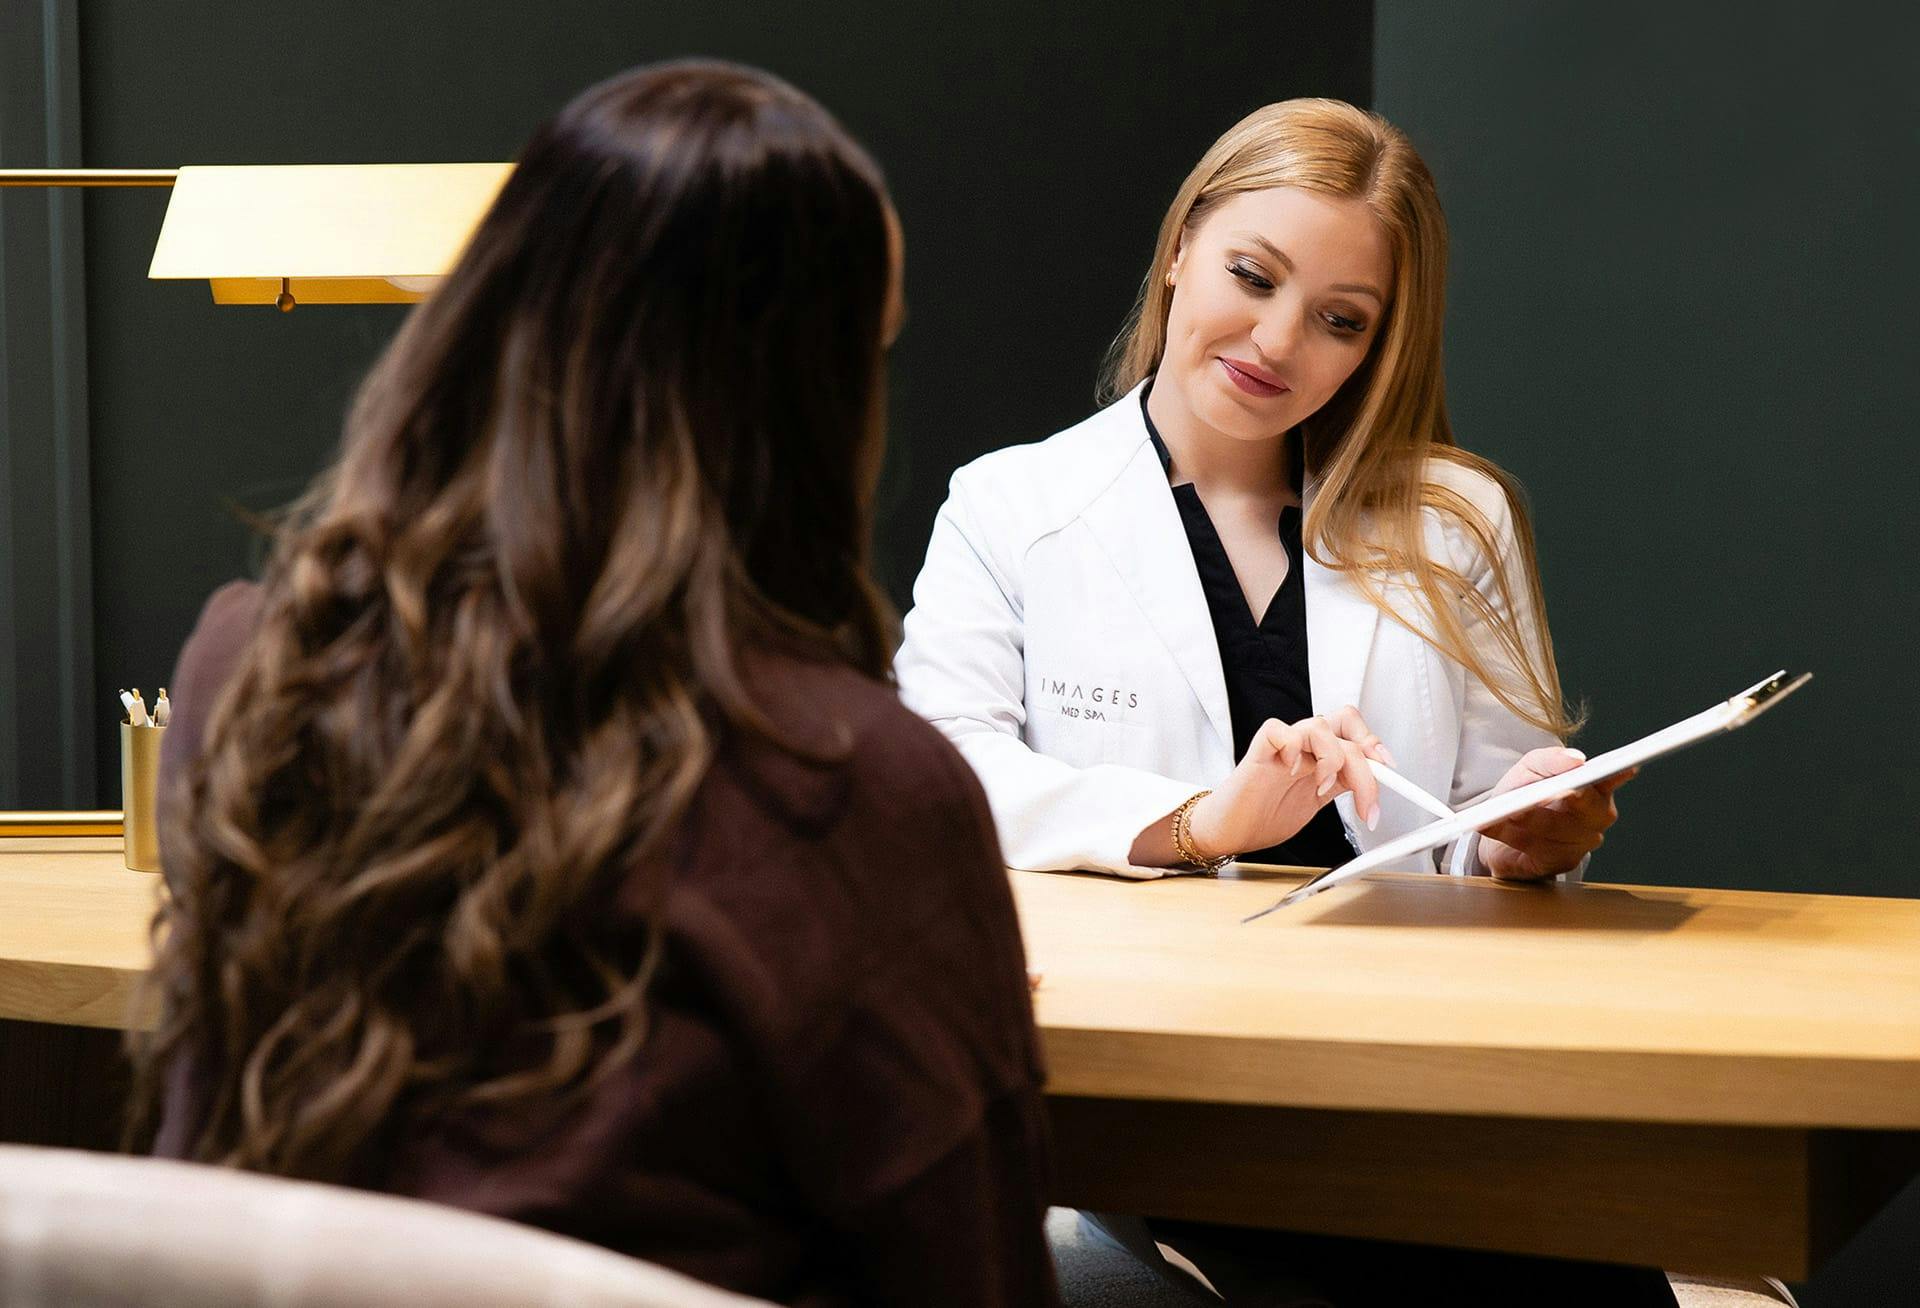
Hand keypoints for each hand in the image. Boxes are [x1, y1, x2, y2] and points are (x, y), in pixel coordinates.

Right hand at [1186, 706, 1389, 860]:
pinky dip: (1293, 749)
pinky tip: (1293, 771)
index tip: (1391, 769)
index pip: (1353, 732)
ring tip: (1322, 787)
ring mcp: (1282, 747)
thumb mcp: (1317, 802)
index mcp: (1319, 756)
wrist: (1231, 832)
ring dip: (1331, 758)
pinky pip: (1279, 730)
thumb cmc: (1265, 816)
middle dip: (1364, 754)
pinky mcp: (1258, 752)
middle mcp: (1304, 747)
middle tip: (1364, 787)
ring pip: (1318, 724)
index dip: (1375, 744)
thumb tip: (1375, 783)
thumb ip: (1342, 785)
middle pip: (1344, 721)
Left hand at [1476, 747, 1634, 880]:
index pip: (1611, 778)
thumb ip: (1549, 759)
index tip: (1590, 776)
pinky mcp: (1562, 861)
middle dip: (1561, 799)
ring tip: (1506, 810)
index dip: (1609, 777)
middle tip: (1540, 795)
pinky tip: (1493, 826)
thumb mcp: (1531, 767)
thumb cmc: (1525, 792)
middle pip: (1588, 808)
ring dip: (1527, 818)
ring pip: (1557, 828)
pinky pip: (1537, 847)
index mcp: (1597, 786)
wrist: (1502, 825)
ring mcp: (1583, 841)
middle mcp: (1598, 815)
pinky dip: (1510, 835)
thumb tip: (1576, 759)